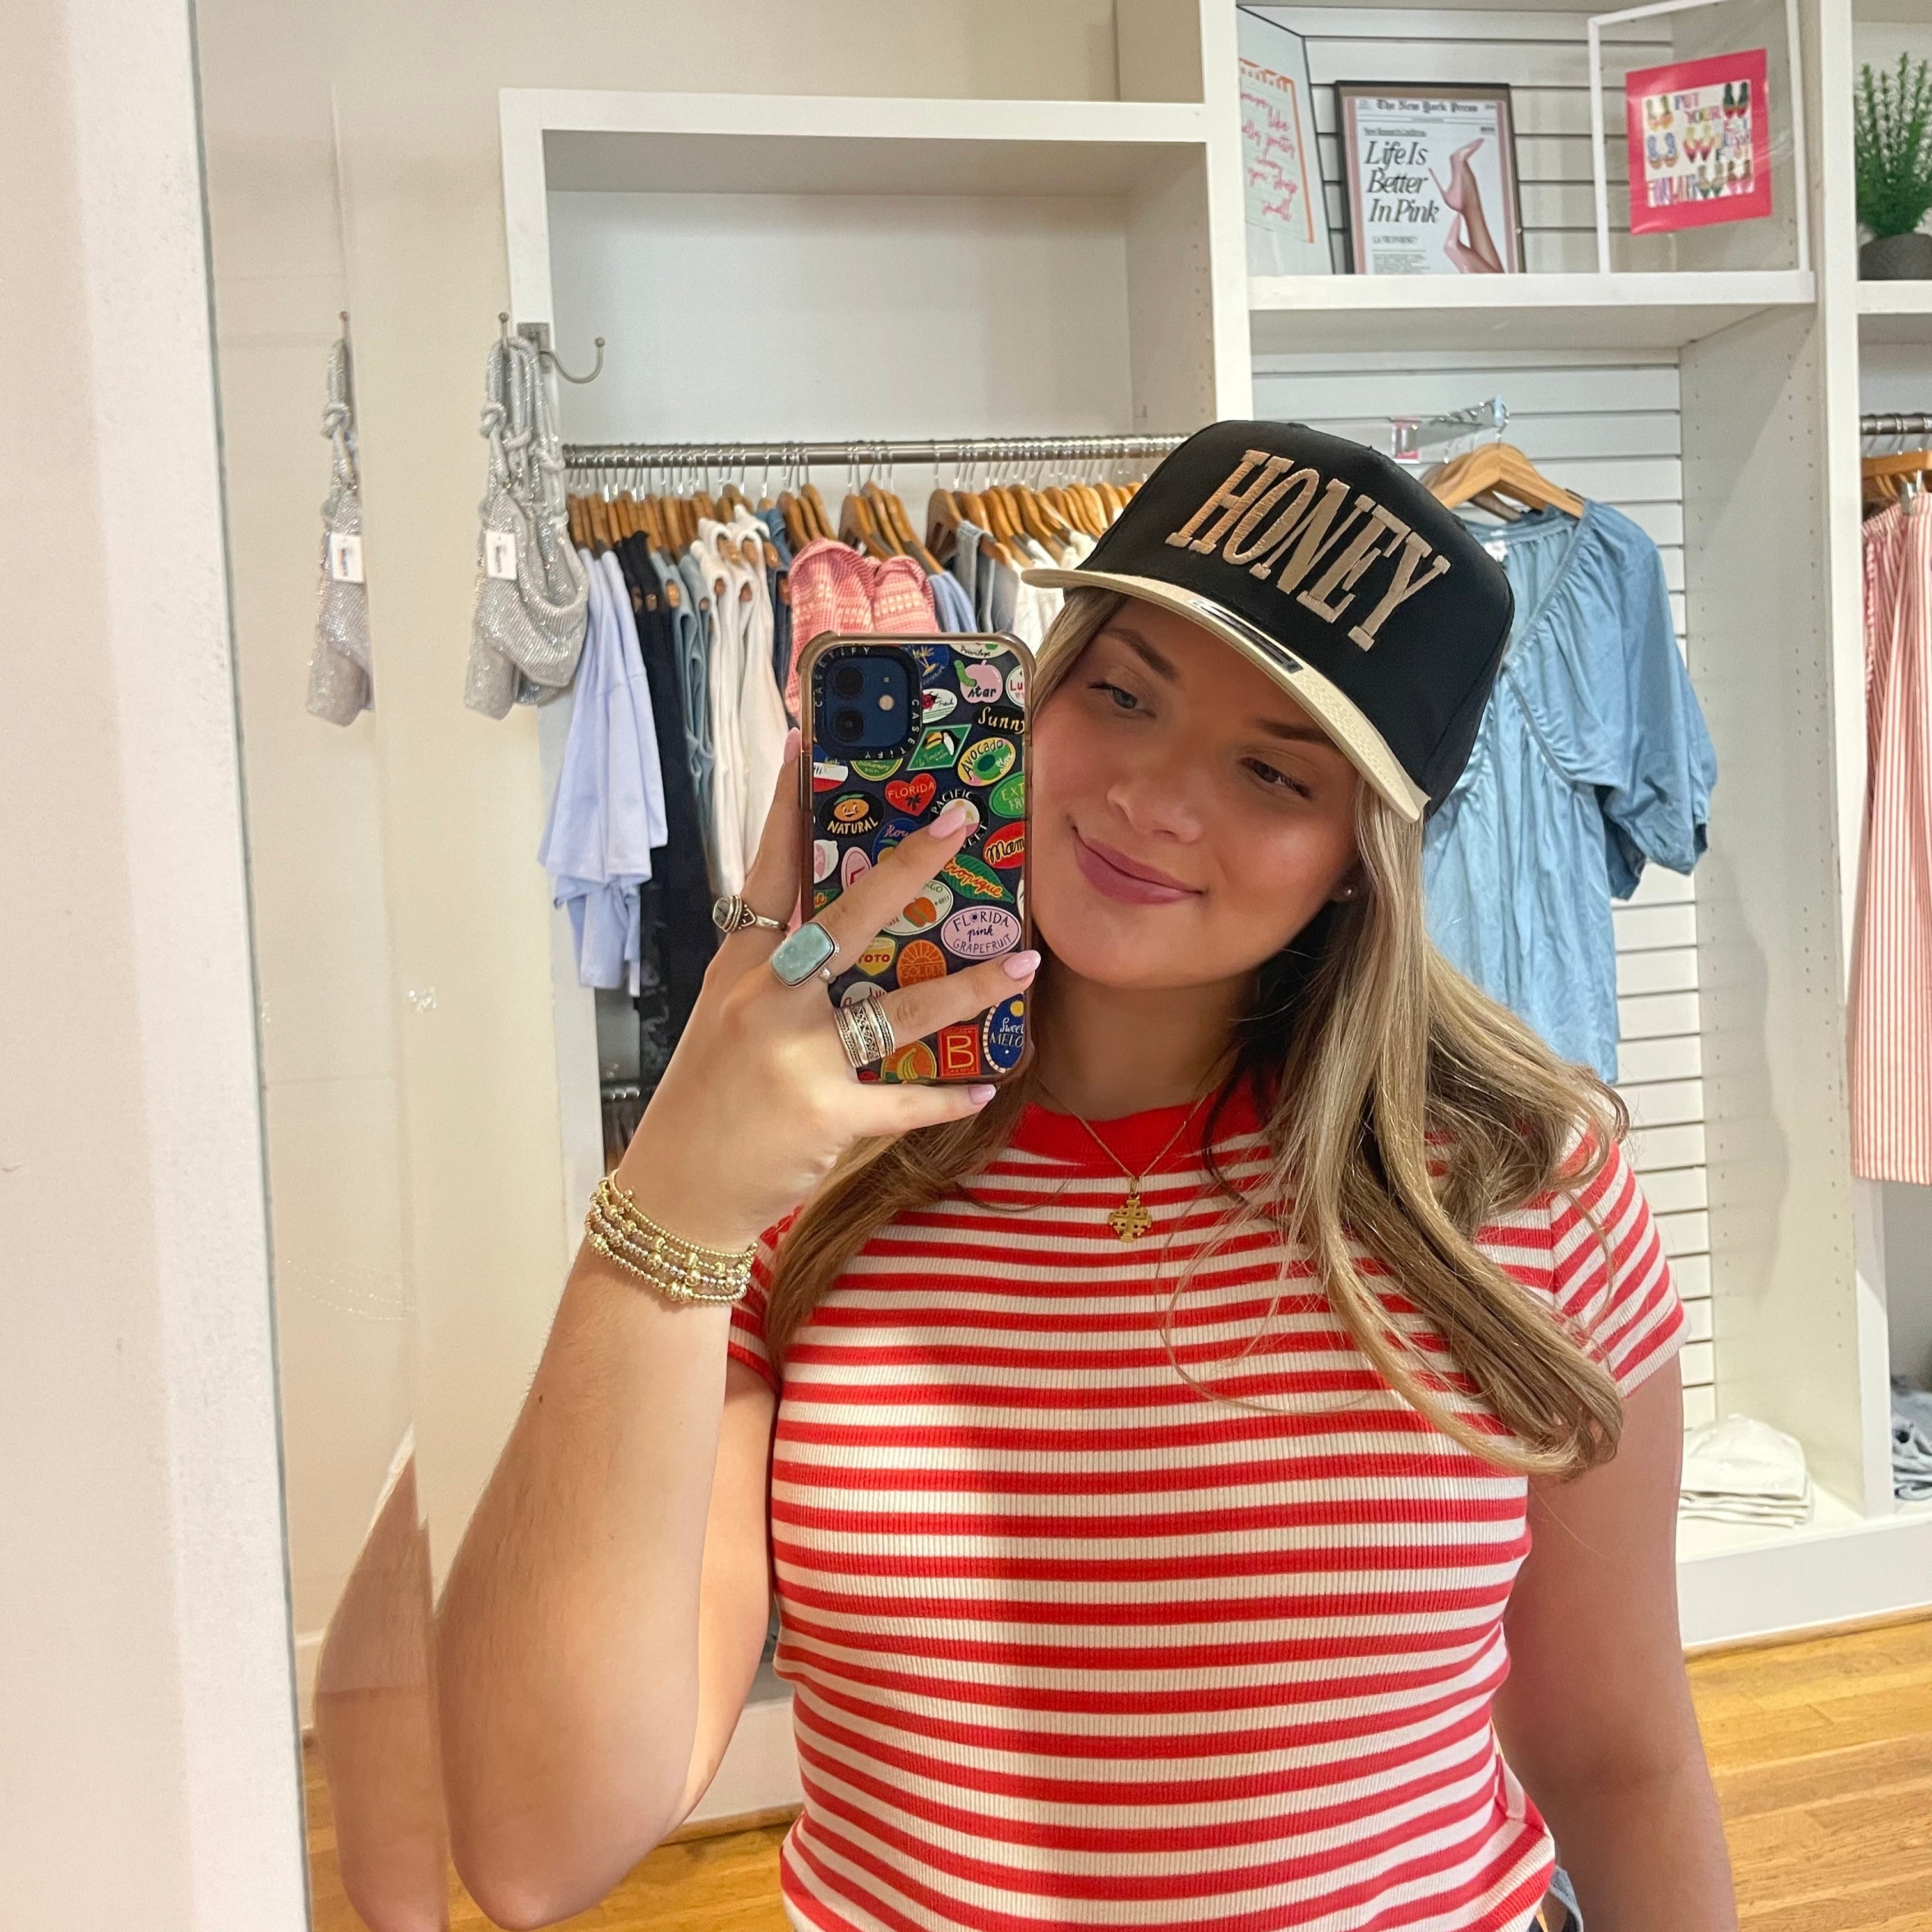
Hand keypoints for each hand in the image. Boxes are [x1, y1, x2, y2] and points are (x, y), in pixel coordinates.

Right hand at [614, 731, 1037, 1249]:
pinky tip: (989, 1084)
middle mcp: (767, 1001)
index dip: (790, 809)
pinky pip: (907, 1101)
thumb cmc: (706, 1103)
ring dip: (970, 986)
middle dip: (911, 868)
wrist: (674, 1193)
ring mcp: (796, 1057)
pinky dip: (951, 1096)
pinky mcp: (825, 1114)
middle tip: (961, 825)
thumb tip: (839, 936)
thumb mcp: (724, 1020)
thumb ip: (775, 974)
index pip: (767, 873)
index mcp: (740, 969)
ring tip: (1025, 964)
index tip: (810, 744)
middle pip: (849, 918)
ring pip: (900, 1008)